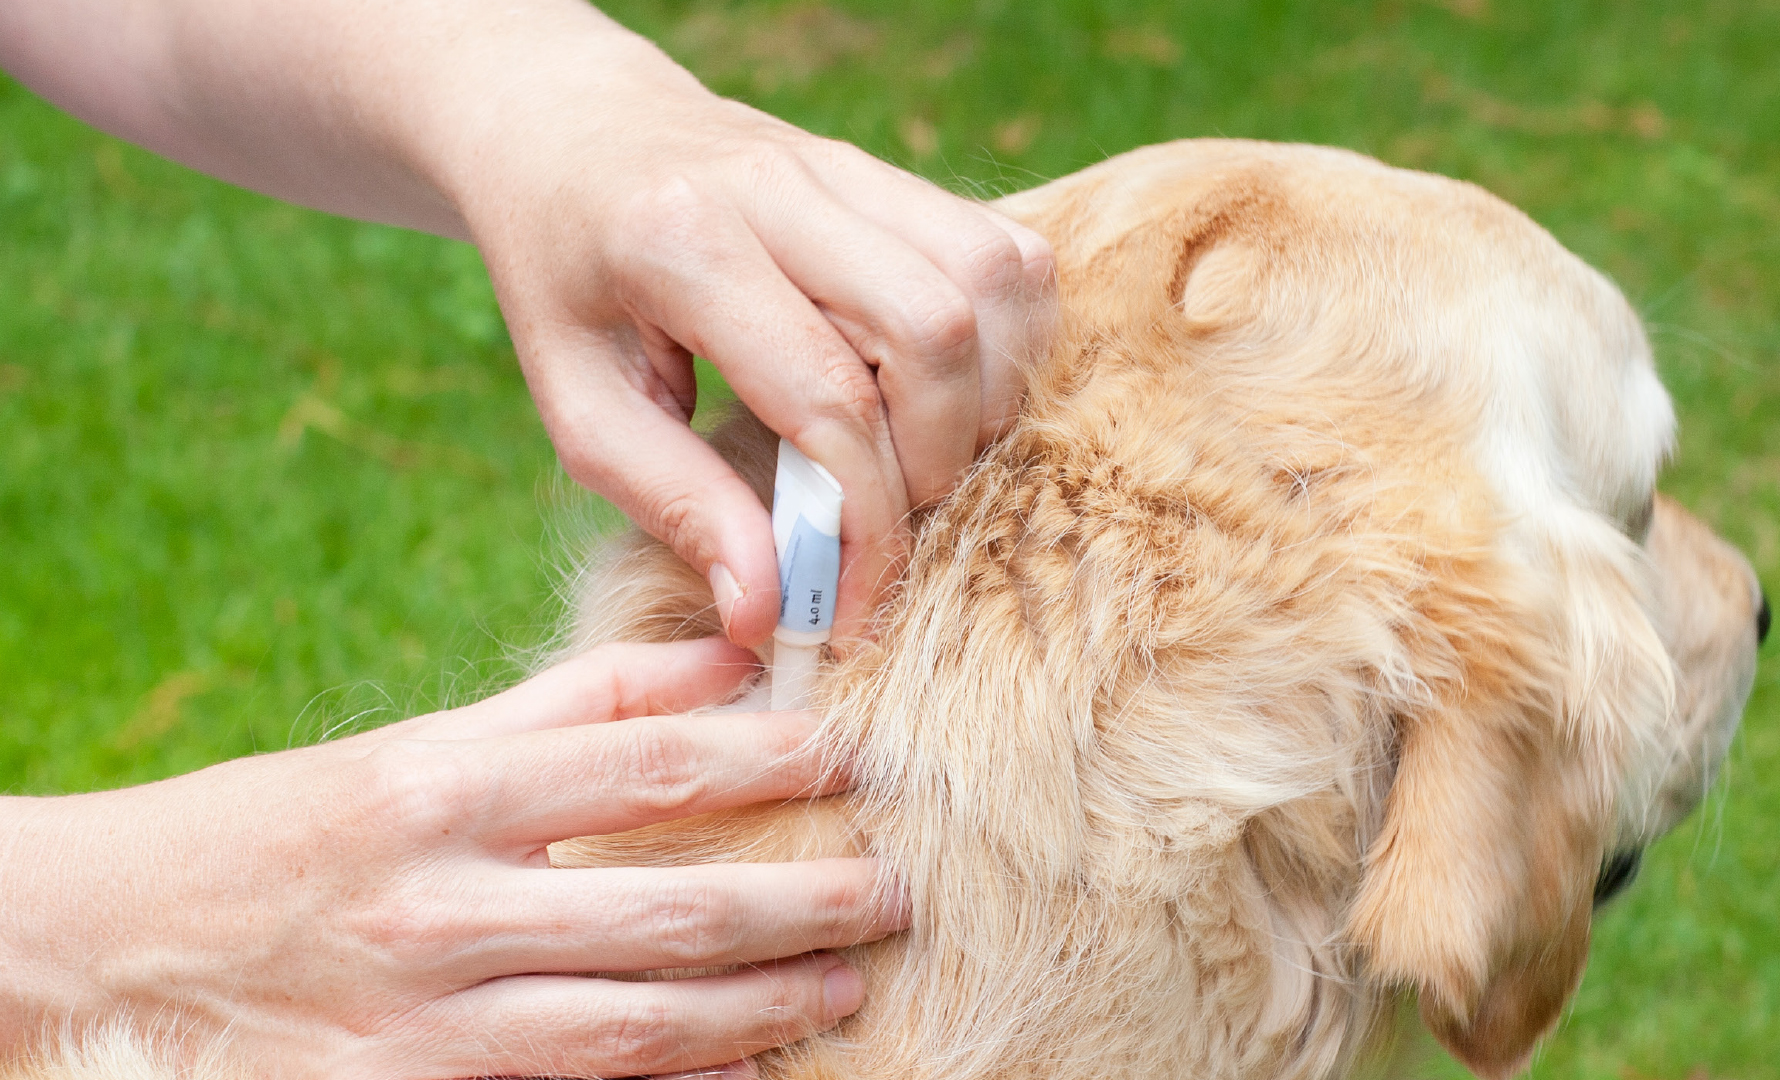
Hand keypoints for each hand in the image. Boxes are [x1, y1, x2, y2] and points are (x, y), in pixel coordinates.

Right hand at [0, 640, 906, 1077]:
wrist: (99, 954)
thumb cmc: (276, 834)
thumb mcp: (411, 747)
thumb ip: (569, 704)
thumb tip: (719, 660)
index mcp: (442, 785)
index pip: (649, 762)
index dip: (772, 759)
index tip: (854, 754)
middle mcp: (441, 903)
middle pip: (673, 904)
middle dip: (806, 899)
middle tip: (896, 887)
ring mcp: (426, 1020)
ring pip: (642, 1022)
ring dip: (765, 1005)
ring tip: (848, 983)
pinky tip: (746, 1071)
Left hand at [447, 41, 1055, 645]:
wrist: (572, 134)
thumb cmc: (567, 283)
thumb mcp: (580, 407)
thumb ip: (674, 504)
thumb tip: (767, 612)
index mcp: (680, 242)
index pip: (827, 397)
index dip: (862, 523)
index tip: (847, 607)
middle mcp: (780, 186)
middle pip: (934, 329)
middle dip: (935, 461)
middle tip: (886, 524)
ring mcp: (849, 166)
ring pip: (993, 281)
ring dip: (985, 399)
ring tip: (921, 461)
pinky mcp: (894, 172)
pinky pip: (1007, 253)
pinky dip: (1007, 341)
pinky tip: (950, 395)